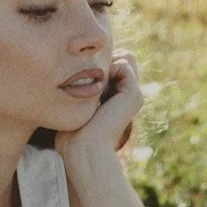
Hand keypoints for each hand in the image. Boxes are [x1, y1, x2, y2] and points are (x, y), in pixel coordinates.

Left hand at [54, 50, 143, 172]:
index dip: (95, 65)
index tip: (79, 87)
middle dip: (102, 63)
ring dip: (105, 66)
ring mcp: (133, 95)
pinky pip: (123, 63)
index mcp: (117, 99)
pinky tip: (99, 91)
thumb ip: (79, 87)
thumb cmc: (71, 135)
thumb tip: (74, 69)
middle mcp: (128, 96)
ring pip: (124, 57)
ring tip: (93, 90)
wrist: (83, 149)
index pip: (111, 64)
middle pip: (120, 57)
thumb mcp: (73, 107)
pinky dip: (108, 69)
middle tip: (87, 86)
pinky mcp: (134, 95)